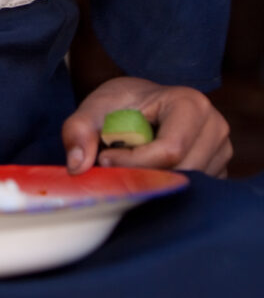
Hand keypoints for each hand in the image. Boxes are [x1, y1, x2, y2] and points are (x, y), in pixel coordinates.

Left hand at [62, 76, 231, 177]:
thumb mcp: (93, 109)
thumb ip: (78, 131)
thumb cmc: (120, 105)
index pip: (169, 150)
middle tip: (116, 164)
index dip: (134, 162)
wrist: (140, 104)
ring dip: (155, 182)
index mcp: (190, 104)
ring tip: (133, 162)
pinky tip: (151, 171)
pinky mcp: (218, 171)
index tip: (105, 158)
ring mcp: (220, 151)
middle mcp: (214, 127)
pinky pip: (194, 193)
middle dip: (143, 175)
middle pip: (181, 172)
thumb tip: (77, 166)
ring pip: (187, 187)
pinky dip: (167, 188)